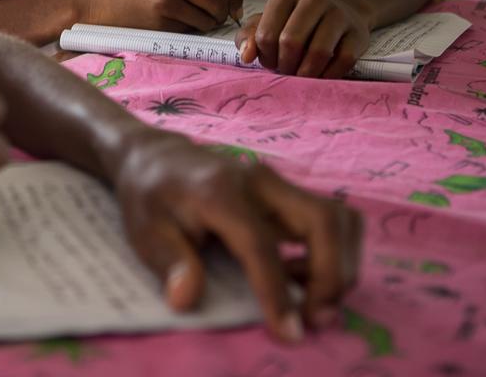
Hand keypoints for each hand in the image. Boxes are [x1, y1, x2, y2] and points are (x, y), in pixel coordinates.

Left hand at [110, 127, 361, 340]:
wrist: (157, 155)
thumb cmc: (150, 195)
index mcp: (221, 192)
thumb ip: (169, 262)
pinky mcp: (289, 194)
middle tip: (315, 318)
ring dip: (340, 265)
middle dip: (333, 275)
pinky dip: (333, 253)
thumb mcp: (145, 229)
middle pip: (323, 221)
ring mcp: (279, 185)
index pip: (261, 244)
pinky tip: (300, 276)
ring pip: (338, 219)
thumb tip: (185, 300)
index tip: (288, 331)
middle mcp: (260, 182)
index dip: (277, 291)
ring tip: (312, 300)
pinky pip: (332, 220)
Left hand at [235, 0, 370, 77]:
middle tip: (287, 72)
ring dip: (307, 73)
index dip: (266, 56)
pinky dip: (329, 75)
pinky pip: (343, 61)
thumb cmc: (295, 21)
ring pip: (318, 52)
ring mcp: (339, 14)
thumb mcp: (267, 23)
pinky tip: (322, 76)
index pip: (266, 35)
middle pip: (291, 42)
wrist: (342, 11)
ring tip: (302, 76)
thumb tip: (246, 56)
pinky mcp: (358, 33)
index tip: (271, 61)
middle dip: (285, 65)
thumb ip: (249, 37)